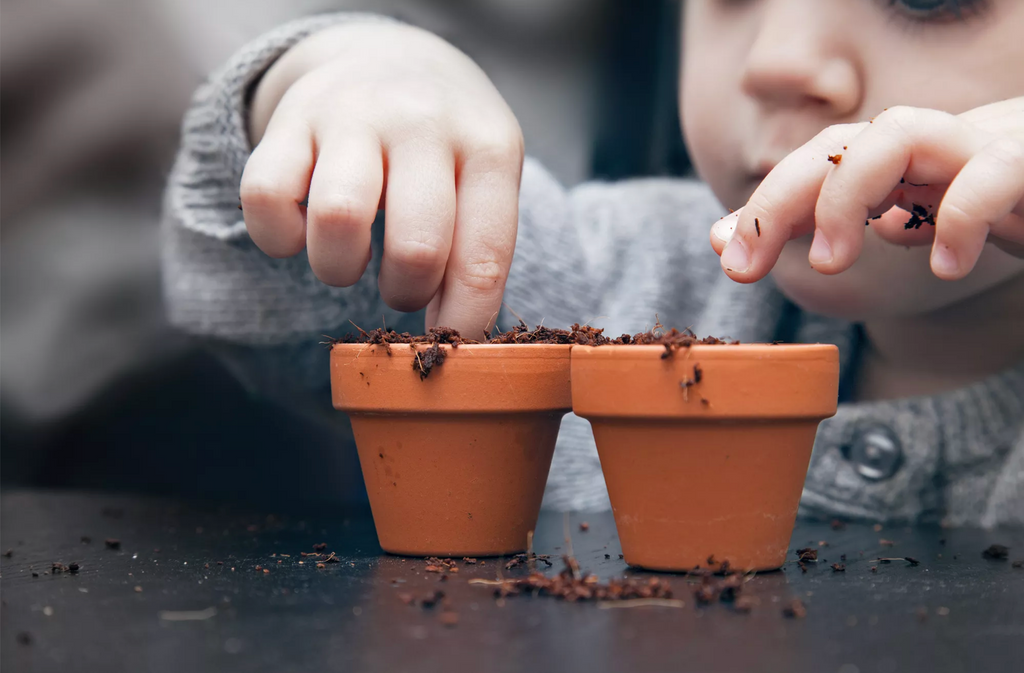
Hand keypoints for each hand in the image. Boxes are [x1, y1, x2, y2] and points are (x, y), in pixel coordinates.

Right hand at [240, 23, 523, 338]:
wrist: (387, 58)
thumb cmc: (445, 148)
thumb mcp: (484, 181)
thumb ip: (476, 252)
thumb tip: (451, 340)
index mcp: (487, 146)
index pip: (483, 258)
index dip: (463, 321)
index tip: (448, 342)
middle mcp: (423, 122)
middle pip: (416, 248)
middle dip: (406, 292)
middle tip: (402, 286)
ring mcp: (353, 114)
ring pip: (338, 221)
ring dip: (339, 269)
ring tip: (350, 260)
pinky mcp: (291, 119)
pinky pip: (265, 199)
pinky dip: (279, 237)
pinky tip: (302, 231)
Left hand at [710, 98, 1023, 281]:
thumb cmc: (1006, 196)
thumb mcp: (924, 214)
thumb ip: (855, 221)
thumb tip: (772, 236)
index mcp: (903, 158)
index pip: (817, 164)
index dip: (764, 204)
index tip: (727, 258)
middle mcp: (934, 143)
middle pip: (841, 143)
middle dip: (783, 199)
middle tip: (746, 264)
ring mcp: (983, 145)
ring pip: (899, 134)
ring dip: (847, 195)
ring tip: (829, 261)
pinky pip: (994, 173)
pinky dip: (959, 214)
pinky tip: (941, 265)